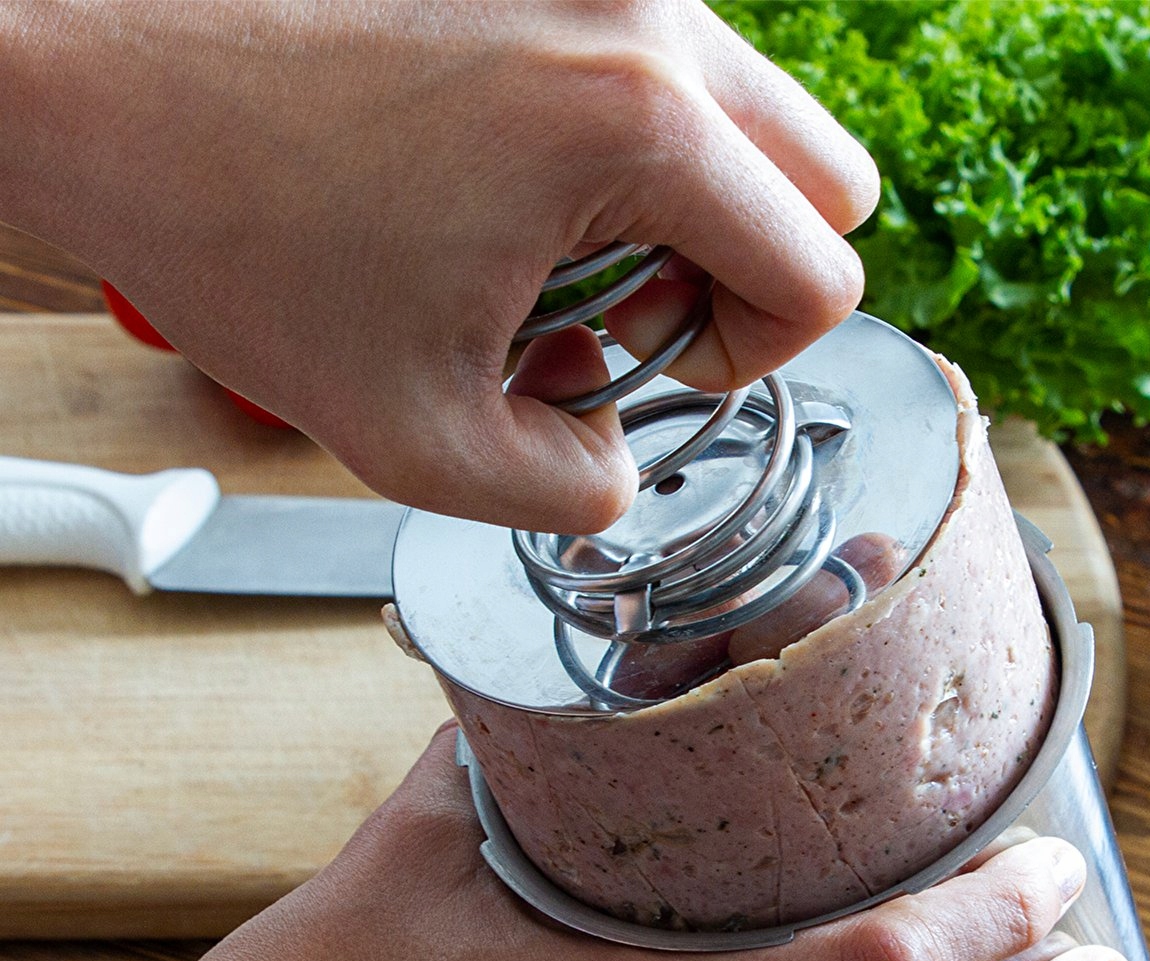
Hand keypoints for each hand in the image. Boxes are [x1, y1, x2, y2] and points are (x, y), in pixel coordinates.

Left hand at [0, 0, 875, 531]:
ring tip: (552, 254)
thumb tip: (614, 466)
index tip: (653, 371)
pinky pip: (660, 66)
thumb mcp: (426, 440)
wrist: (96, 81)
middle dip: (747, 273)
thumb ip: (569, 493)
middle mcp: (638, 20)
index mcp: (635, 129)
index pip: (821, 272)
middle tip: (627, 312)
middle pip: (822, 174)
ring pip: (746, 115)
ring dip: (689, 209)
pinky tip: (512, 192)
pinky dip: (625, 147)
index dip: (752, 358)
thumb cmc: (240, 234)